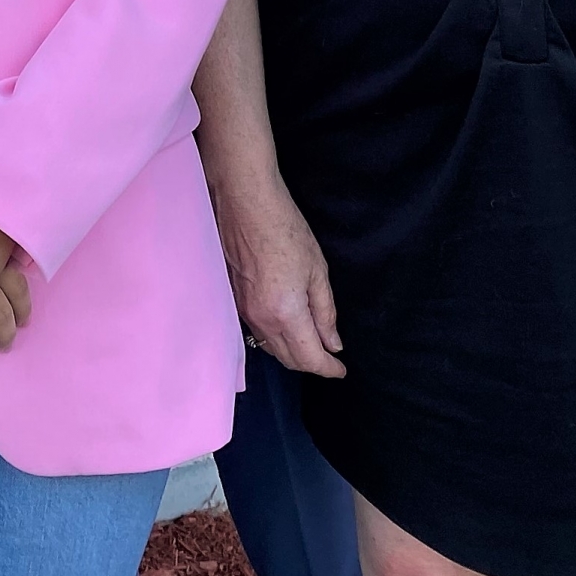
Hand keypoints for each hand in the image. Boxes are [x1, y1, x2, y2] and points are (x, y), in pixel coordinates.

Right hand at [214, 173, 344, 377]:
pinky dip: (275, 339)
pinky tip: (286, 328)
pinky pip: (257, 332)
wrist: (247, 205)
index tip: (341, 370)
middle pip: (288, 359)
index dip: (328, 368)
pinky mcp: (234, 300)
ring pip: (270, 348)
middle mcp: (261, 319)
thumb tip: (333, 343)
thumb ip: (326, 312)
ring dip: (292, 353)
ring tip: (311, 344)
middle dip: (311, 364)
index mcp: (286, 313)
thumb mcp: (318, 271)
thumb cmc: (285, 230)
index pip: (310, 357)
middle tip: (330, 359)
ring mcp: (244, 311)